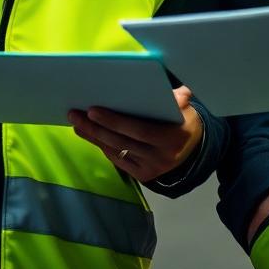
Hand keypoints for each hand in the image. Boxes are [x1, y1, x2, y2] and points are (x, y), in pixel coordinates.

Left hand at [68, 86, 203, 181]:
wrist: (193, 150)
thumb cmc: (184, 122)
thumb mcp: (187, 109)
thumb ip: (180, 98)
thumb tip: (176, 93)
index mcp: (171, 138)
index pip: (138, 130)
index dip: (115, 121)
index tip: (93, 109)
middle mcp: (160, 156)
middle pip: (121, 141)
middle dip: (96, 128)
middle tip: (76, 114)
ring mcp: (150, 168)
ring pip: (117, 151)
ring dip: (94, 137)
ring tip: (77, 123)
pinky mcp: (143, 175)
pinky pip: (119, 160)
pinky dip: (104, 147)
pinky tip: (91, 136)